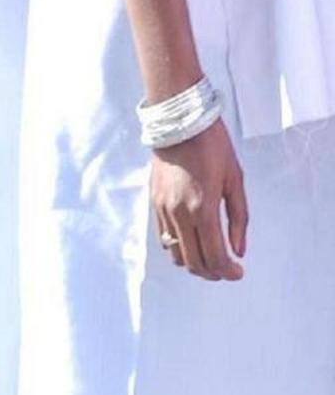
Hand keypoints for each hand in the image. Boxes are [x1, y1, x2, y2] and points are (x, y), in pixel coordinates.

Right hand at [151, 119, 246, 280]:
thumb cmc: (212, 148)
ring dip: (194, 263)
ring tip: (209, 256)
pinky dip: (179, 247)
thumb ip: (238, 220)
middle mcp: (179, 213)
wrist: (178, 122)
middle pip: (194, 262)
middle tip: (227, 269)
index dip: (229, 272)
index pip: (214, 257)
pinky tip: (193, 240)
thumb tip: (239, 251)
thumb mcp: (235, 181)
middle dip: (213, 272)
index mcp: (202, 209)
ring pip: (176, 254)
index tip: (239, 271)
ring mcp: (163, 208)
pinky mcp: (154, 201)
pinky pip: (164, 237)